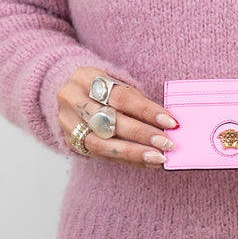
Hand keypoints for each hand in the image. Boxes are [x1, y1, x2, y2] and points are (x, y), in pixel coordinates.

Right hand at [56, 67, 178, 167]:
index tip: (170, 121)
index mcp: (85, 77)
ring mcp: (67, 122)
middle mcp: (71, 98)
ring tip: (157, 157)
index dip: (146, 110)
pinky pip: (101, 155)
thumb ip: (138, 101)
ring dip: (133, 152)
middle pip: (109, 121)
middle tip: (166, 143)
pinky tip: (147, 161)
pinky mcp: (70, 141)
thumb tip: (168, 122)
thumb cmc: (105, 89)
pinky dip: (127, 159)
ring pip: (101, 143)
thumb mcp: (119, 85)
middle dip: (141, 133)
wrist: (75, 95)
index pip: (120, 96)